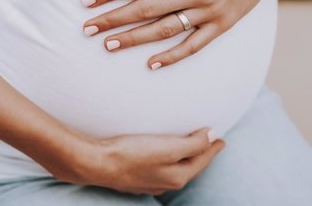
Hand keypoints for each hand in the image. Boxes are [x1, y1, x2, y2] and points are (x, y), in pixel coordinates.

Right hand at [52, 128, 223, 194]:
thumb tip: (213, 136)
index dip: (213, 147)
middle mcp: (166, 182)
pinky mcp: (134, 177)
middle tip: (208, 142)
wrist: (97, 163)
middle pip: (189, 166)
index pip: (202, 160)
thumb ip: (193, 143)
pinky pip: (157, 169)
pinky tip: (159, 157)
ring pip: (173, 169)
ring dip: (182, 158)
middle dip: (200, 154)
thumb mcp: (168, 146)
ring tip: (186, 147)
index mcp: (178, 176)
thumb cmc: (132, 153)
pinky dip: (165, 161)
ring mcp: (149, 182)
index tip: (221, 138)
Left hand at [81, 0, 296, 68]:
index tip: (87, 0)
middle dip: (113, 19)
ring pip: (165, 29)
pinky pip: (194, 45)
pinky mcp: (222, 24)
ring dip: (134, 39)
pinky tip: (151, 63)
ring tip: (109, 45)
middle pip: (145, 9)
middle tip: (88, 28)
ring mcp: (209, 11)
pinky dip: (173, 56)